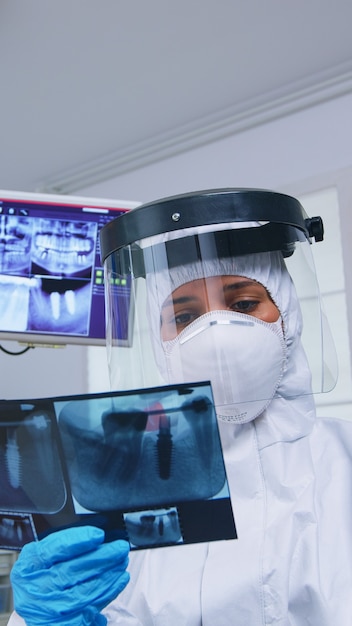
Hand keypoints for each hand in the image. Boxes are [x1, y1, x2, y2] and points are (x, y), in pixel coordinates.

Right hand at [10, 525, 129, 625]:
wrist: (42, 612)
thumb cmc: (45, 579)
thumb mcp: (46, 561)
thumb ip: (65, 548)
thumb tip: (96, 537)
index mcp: (27, 567)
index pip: (53, 550)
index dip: (77, 541)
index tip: (99, 535)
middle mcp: (34, 590)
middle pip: (70, 570)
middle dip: (100, 557)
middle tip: (120, 548)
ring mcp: (47, 610)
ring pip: (83, 590)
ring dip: (109, 574)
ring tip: (123, 561)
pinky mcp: (63, 624)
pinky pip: (90, 606)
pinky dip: (109, 591)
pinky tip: (120, 579)